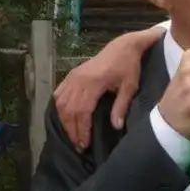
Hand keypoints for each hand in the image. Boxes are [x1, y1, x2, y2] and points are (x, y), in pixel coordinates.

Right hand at [55, 27, 163, 149]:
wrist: (123, 46)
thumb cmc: (129, 66)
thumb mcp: (130, 86)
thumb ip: (121, 106)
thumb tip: (116, 127)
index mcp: (93, 83)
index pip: (82, 111)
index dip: (82, 129)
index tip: (85, 144)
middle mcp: (79, 80)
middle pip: (69, 110)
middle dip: (72, 130)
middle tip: (79, 145)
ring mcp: (73, 76)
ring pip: (61, 103)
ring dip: (65, 121)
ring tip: (73, 135)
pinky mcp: (72, 74)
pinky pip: (59, 93)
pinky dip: (60, 107)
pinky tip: (65, 117)